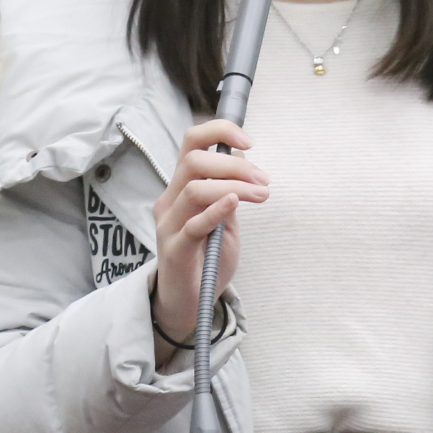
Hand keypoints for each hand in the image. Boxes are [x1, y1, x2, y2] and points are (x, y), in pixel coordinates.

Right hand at [153, 118, 265, 339]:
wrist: (191, 301)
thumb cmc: (207, 257)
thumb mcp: (225, 219)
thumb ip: (230, 192)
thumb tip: (245, 161)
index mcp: (181, 186)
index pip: (191, 142)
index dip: (219, 131)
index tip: (249, 141)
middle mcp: (169, 200)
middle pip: (194, 161)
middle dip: (235, 164)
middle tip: (263, 180)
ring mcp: (168, 224)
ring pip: (195, 188)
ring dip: (235, 186)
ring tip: (262, 195)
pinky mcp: (174, 249)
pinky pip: (193, 224)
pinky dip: (216, 209)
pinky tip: (235, 203)